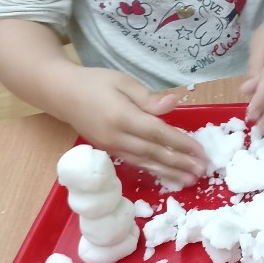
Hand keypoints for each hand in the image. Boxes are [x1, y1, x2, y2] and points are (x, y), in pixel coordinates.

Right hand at [62, 67, 207, 186]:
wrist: (60, 93)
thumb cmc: (94, 82)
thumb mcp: (123, 82)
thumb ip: (148, 98)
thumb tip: (175, 103)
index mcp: (122, 116)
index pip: (158, 133)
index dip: (181, 144)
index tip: (201, 152)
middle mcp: (116, 136)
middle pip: (153, 153)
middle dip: (180, 163)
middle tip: (203, 171)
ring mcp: (110, 146)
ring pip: (144, 162)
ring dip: (169, 172)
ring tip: (189, 180)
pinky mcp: (108, 151)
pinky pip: (134, 163)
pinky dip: (153, 170)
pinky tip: (166, 175)